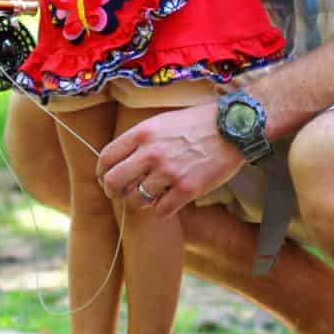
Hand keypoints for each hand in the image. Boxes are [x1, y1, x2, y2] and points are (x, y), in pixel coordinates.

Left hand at [96, 101, 242, 212]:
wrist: (231, 128)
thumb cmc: (195, 124)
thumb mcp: (160, 122)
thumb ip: (139, 140)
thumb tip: (119, 161)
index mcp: (142, 133)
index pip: (106, 158)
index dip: (102, 172)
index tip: (105, 178)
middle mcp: (151, 153)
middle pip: (114, 181)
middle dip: (112, 191)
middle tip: (119, 193)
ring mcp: (168, 173)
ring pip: (135, 200)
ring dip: (138, 202)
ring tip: (146, 197)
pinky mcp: (187, 189)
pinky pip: (160, 211)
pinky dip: (160, 210)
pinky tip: (166, 202)